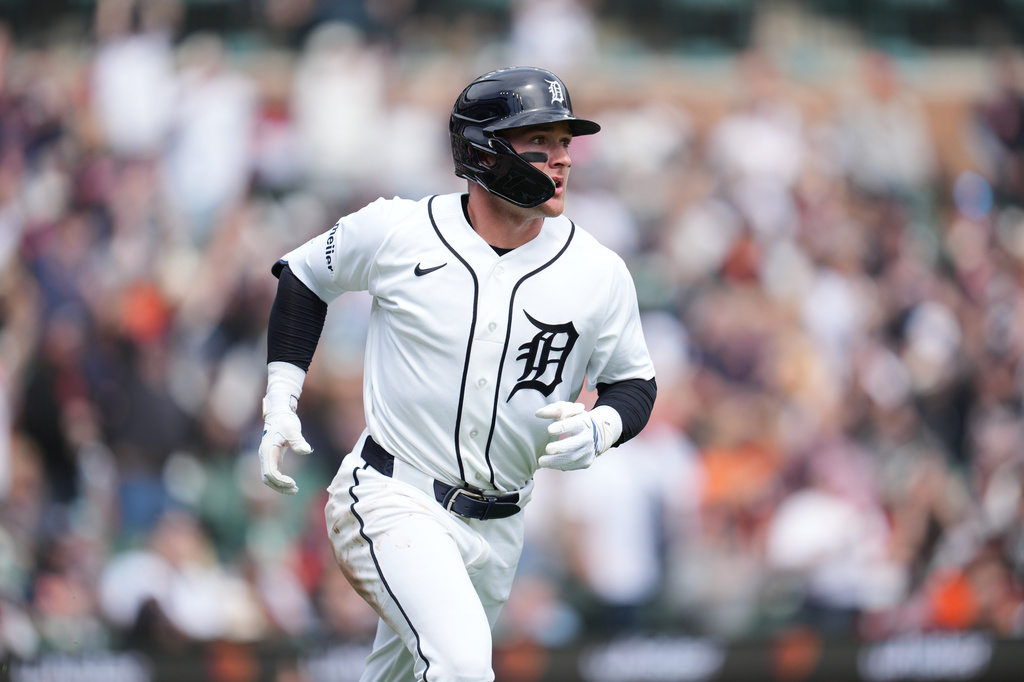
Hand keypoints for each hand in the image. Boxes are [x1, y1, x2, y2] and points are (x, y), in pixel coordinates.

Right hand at [258, 362, 311, 493]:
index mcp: (267, 451)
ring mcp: (267, 457)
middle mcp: (264, 456)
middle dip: (279, 487)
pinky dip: (280, 480)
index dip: (280, 481)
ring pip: (268, 478)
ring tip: (295, 490)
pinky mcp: (272, 457)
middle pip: (266, 479)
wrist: (279, 412)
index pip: (270, 473)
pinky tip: (292, 483)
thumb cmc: (286, 420)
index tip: (293, 483)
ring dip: (280, 486)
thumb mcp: (293, 429)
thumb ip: (298, 440)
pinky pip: (273, 473)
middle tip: (295, 490)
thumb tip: (307, 451)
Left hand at [535, 401, 621, 470]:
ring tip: (541, 461)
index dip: (562, 427)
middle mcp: (588, 437)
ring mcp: (588, 451)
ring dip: (555, 461)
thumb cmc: (576, 421)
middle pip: (574, 444)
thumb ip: (553, 410)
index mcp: (584, 422)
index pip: (574, 424)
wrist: (596, 435)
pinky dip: (559, 466)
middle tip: (547, 449)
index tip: (550, 430)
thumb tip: (538, 413)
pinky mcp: (586, 462)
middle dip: (560, 447)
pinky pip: (571, 466)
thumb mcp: (568, 411)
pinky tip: (550, 464)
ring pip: (572, 458)